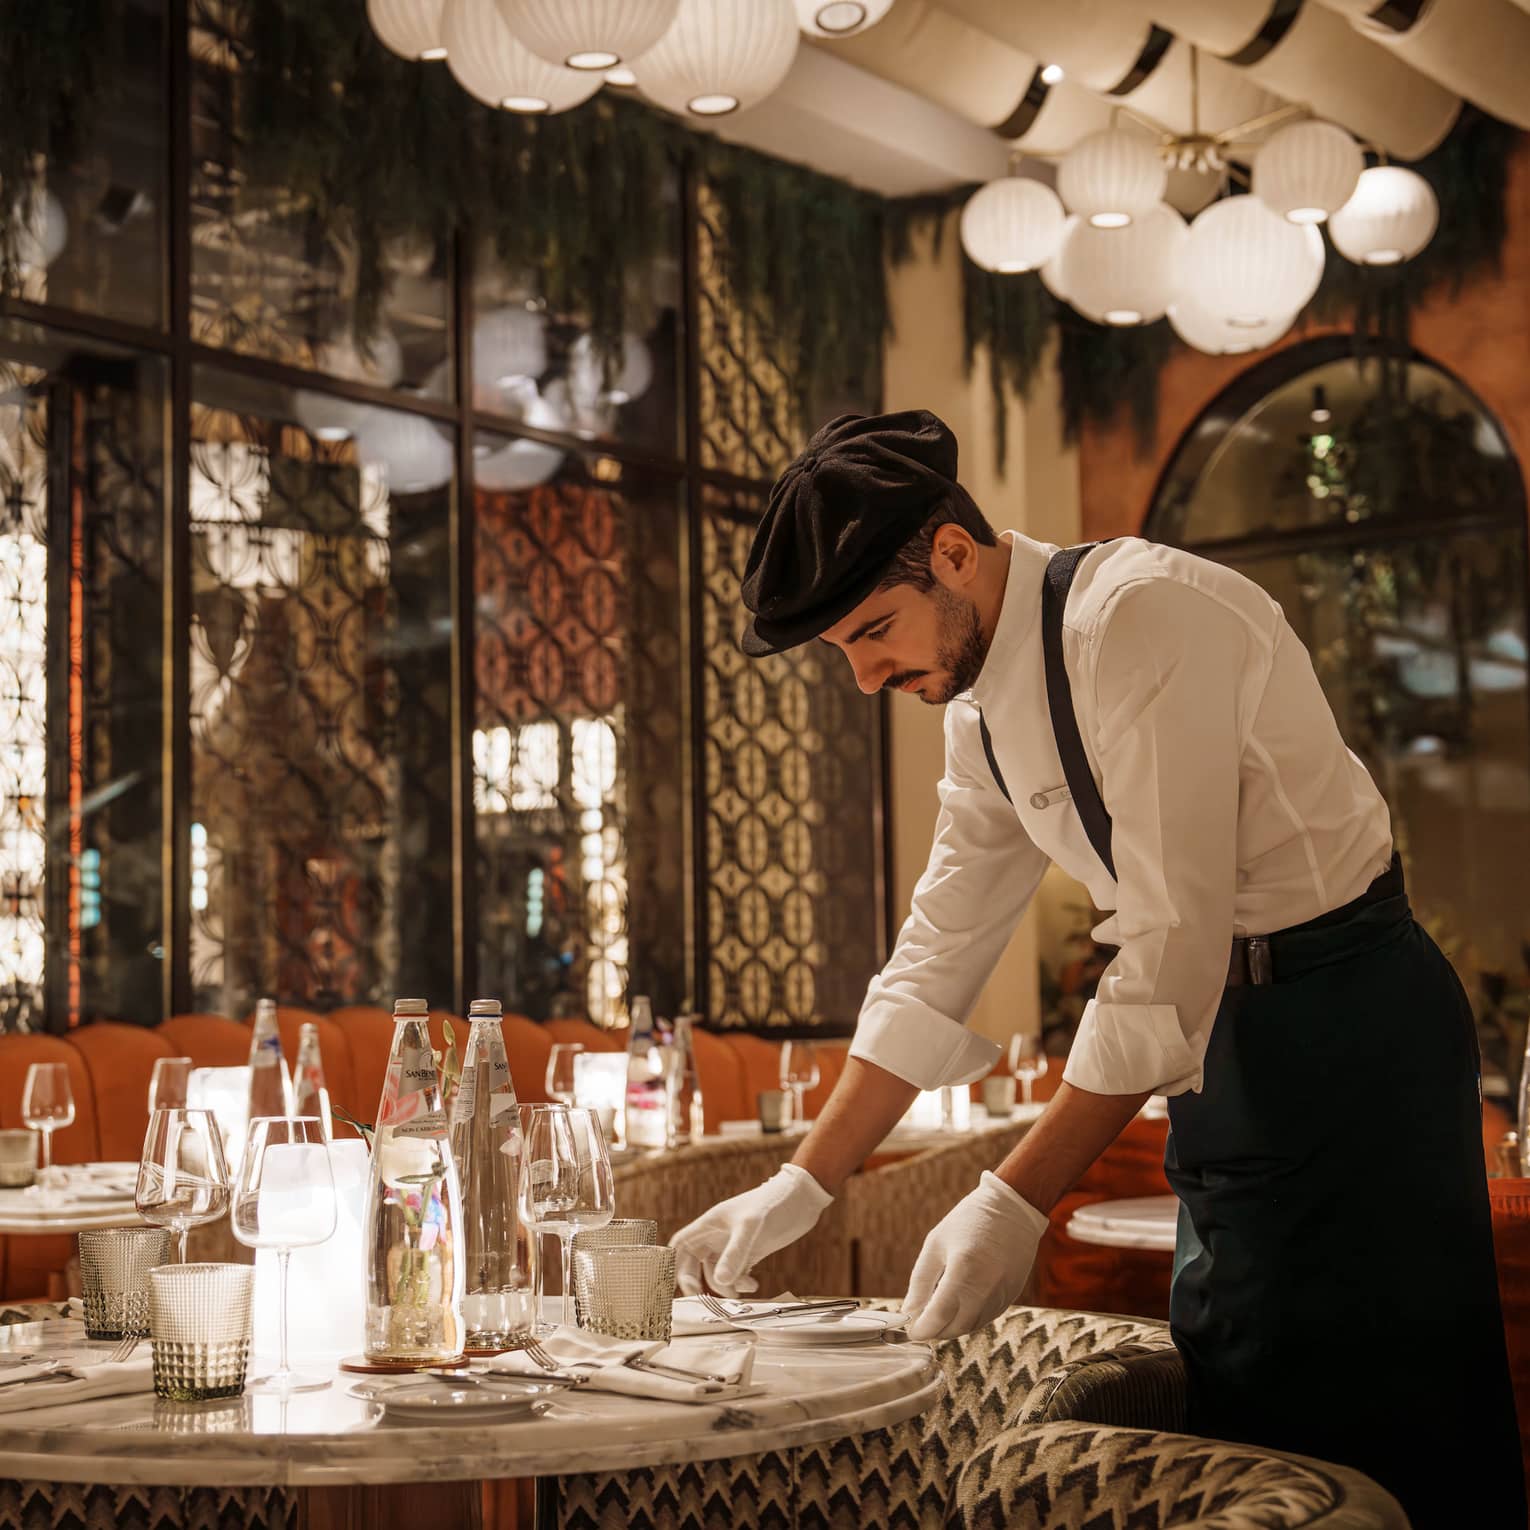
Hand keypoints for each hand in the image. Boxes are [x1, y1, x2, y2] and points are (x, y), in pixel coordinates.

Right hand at [671, 1163, 833, 1295]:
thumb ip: (735, 1253)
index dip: (672, 1264)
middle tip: (704, 1299)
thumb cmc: (773, 1202)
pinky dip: (740, 1284)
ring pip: (716, 1272)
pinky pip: (735, 1274)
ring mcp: (734, 1245)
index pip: (681, 1245)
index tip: (677, 1285)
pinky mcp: (750, 1253)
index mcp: (710, 1224)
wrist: (802, 1199)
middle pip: (694, 1264)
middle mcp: (718, 1236)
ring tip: (739, 1292)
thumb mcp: (751, 1226)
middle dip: (697, 1283)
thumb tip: (721, 1281)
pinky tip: (753, 1284)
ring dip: (723, 1287)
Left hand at [902, 1171, 1049, 1340]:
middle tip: (921, 1326)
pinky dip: (969, 1319)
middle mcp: (986, 1286)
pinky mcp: (1012, 1295)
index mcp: (963, 1269)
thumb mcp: (936, 1244)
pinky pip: (986, 1317)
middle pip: (956, 1326)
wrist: (1012, 1208)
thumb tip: (908, 1312)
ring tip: (937, 1317)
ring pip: (972, 1325)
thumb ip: (921, 1281)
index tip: (910, 1332)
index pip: (939, 1315)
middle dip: (935, 1332)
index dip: (922, 1329)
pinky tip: (958, 1308)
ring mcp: (1002, 1293)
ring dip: (952, 1328)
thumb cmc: (968, 1221)